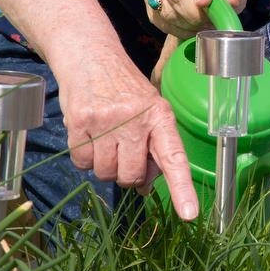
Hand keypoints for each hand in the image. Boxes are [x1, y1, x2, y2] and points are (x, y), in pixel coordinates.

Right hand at [58, 50, 199, 219]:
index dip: (182, 189)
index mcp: (161, 116)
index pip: (174, 158)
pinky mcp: (80, 122)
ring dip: (104, 165)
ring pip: (105, 172)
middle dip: (127, 174)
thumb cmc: (124, 89)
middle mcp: (136, 119)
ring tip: (106, 140)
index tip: (189, 214)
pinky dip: (84, 158)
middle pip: (131, 175)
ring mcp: (107, 121)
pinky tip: (89, 137)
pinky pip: (81, 162)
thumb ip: (153, 146)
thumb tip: (146, 187)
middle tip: (124, 153)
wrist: (91, 55)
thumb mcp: (149, 110)